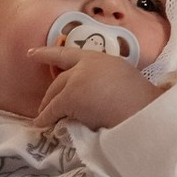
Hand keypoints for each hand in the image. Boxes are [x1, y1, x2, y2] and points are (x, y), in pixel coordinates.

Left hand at [32, 46, 158, 129]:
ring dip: (48, 107)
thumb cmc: (142, 101)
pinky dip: (46, 118)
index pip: (68, 54)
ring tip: (43, 118)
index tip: (31, 53)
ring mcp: (77, 79)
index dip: (47, 53)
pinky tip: (41, 124)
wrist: (145, 111)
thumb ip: (103, 79)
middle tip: (45, 105)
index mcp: (99, 58)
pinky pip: (53, 110)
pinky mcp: (72, 97)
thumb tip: (91, 94)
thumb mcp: (121, 79)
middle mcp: (86, 64)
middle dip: (50, 93)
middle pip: (59, 79)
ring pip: (55, 94)